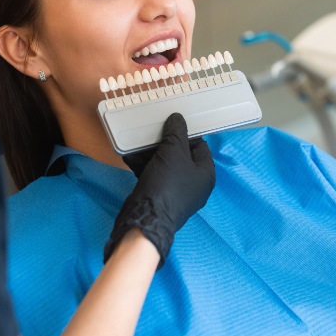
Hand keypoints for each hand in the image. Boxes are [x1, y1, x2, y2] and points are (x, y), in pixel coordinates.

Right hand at [104, 113, 215, 265]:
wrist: (146, 217)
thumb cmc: (167, 183)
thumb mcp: (173, 152)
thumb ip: (176, 133)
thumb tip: (178, 118)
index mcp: (205, 173)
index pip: (200, 146)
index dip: (185, 134)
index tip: (169, 126)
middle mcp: (194, 183)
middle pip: (180, 155)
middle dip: (162, 144)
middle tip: (149, 133)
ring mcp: (176, 192)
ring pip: (164, 165)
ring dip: (149, 153)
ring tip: (134, 144)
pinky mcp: (160, 197)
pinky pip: (154, 175)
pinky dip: (143, 166)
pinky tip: (129, 157)